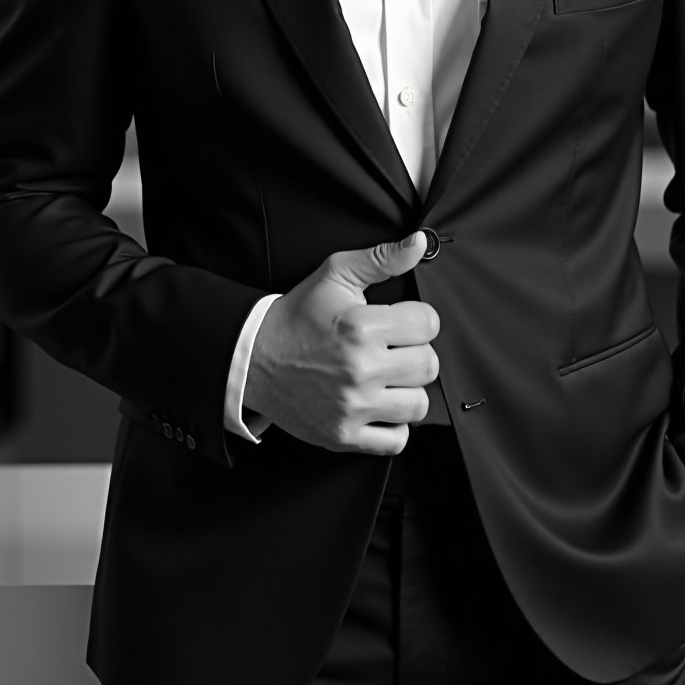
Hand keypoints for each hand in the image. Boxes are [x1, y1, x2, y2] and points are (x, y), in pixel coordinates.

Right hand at [244, 233, 439, 454]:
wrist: (255, 360)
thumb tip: (419, 243)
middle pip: (429, 365)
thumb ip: (381, 259)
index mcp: (361, 326)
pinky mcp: (343, 435)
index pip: (429, 323)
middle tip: (393, 351)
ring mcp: (352, 406)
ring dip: (407, 391)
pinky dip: (393, 427)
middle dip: (415, 354)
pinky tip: (378, 407)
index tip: (402, 323)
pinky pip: (397, 441)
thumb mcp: (335, 276)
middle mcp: (360, 368)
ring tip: (387, 379)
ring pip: (418, 404)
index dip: (418, 320)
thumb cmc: (298, 317)